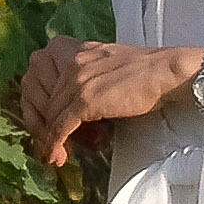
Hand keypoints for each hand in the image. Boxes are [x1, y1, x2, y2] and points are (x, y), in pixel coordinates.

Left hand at [18, 37, 200, 169]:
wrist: (168, 73)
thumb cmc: (146, 73)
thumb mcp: (105, 64)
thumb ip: (83, 75)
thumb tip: (71, 107)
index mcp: (73, 49)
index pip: (35, 75)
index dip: (36, 103)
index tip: (46, 121)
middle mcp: (70, 60)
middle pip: (37, 98)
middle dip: (41, 124)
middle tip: (54, 141)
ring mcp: (76, 79)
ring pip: (49, 115)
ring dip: (52, 140)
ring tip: (63, 154)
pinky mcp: (85, 99)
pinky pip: (60, 127)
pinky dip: (56, 144)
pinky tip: (59, 155)